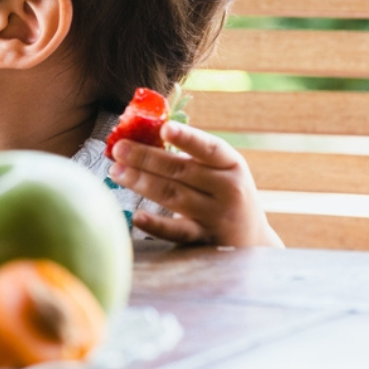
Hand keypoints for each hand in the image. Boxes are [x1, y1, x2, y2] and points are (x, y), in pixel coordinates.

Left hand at [108, 121, 283, 247]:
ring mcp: (216, 215)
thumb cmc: (223, 193)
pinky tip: (136, 217)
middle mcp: (227, 189)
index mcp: (231, 164)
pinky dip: (156, 225)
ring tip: (116, 171)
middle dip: (145, 158)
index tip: (164, 128)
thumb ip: (189, 156)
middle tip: (118, 149)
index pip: (209, 148)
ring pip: (173, 196)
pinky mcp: (204, 239)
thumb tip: (139, 136)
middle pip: (181, 171)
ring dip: (141, 181)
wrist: (252, 239)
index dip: (187, 138)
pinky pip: (177, 231)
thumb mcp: (220, 171)